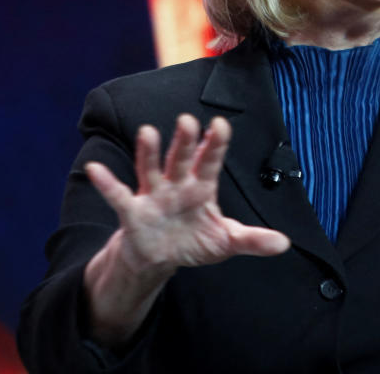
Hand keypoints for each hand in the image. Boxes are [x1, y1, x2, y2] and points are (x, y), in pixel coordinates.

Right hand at [86, 114, 289, 276]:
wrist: (161, 260)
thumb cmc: (195, 240)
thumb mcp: (226, 241)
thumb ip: (253, 240)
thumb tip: (284, 243)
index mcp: (202, 186)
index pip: (210, 160)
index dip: (215, 143)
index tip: (220, 125)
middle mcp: (178, 184)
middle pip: (182, 158)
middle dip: (184, 141)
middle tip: (188, 120)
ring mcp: (154, 195)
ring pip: (151, 168)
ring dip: (149, 151)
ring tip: (148, 131)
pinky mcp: (132, 211)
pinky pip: (118, 195)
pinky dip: (106, 183)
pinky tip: (95, 169)